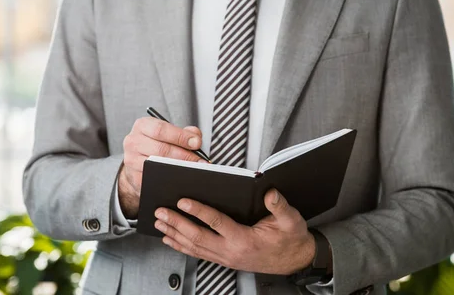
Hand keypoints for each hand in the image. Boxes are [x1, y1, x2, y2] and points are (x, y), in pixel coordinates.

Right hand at [118, 118, 205, 218]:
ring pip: (156, 165)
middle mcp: (133, 141)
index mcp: (142, 126)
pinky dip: (168, 179)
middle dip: (184, 156)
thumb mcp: (168, 133)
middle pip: (161, 149)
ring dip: (178, 168)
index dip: (180, 136)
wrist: (137, 162)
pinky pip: (153, 179)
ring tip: (193, 170)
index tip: (196, 143)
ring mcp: (131, 160)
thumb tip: (196, 137)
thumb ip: (184, 132)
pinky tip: (181, 179)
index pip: (161, 129)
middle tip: (200, 161)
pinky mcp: (134, 177)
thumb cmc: (156, 144)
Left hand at [154, 189, 315, 274]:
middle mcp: (231, 251)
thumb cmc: (290, 239)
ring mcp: (225, 258)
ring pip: (194, 247)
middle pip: (197, 236)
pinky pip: (198, 254)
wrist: (295, 260)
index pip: (216, 222)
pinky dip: (181, 246)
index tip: (183, 201)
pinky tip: (170, 239)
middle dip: (176, 223)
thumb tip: (270, 193)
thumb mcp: (291, 220)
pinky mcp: (224, 260)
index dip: (198, 211)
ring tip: (159, 223)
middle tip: (161, 211)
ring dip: (174, 234)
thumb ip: (280, 207)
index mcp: (244, 239)